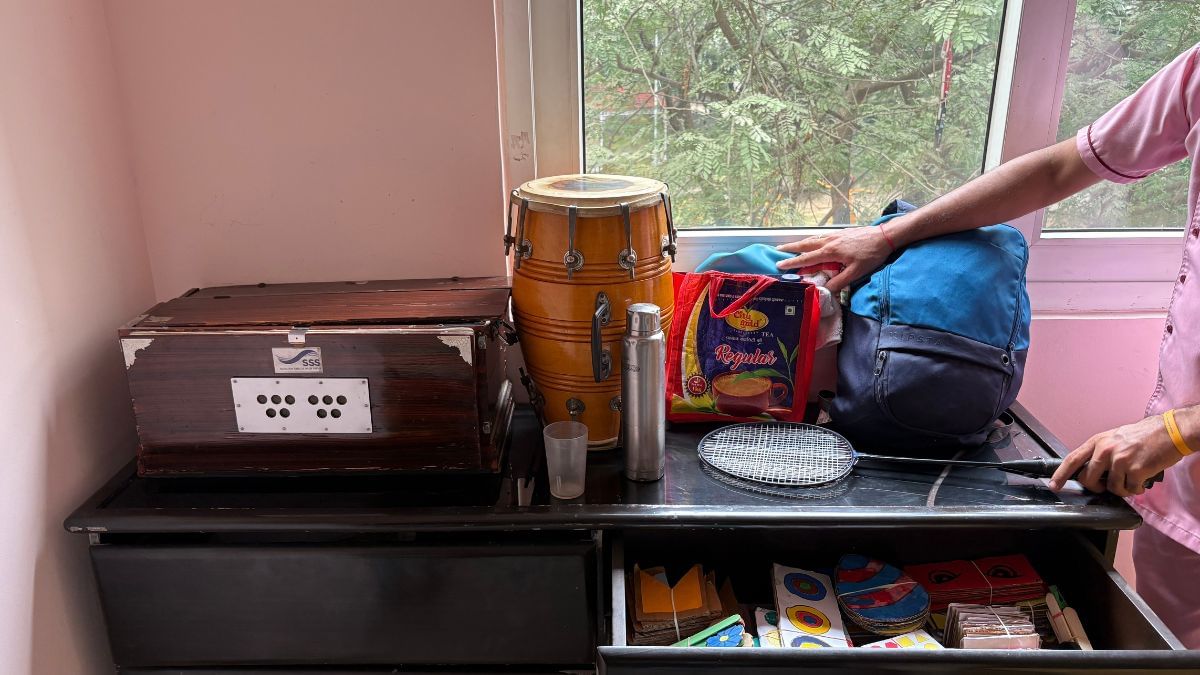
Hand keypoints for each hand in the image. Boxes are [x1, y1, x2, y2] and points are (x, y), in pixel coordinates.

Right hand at [775, 219, 897, 292]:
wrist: (884, 236)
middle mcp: (829, 241)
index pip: (807, 259)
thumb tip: (824, 290)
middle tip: (778, 250)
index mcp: (831, 252)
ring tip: (791, 246)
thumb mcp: (856, 272)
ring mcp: (835, 235)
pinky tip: (813, 242)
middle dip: (791, 248)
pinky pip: (821, 237)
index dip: (793, 263)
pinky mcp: (841, 233)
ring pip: (813, 239)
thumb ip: (839, 282)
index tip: (779, 264)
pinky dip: (812, 240)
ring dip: (800, 243)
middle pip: (805, 245)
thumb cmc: (871, 255)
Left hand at [1048, 415, 1183, 496]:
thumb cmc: (1145, 435)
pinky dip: (1135, 489)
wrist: (1170, 431)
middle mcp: (1105, 450)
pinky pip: (1129, 490)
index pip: (1073, 459)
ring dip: (1121, 489)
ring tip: (1131, 480)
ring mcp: (1120, 460)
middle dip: (1096, 487)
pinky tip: (1141, 481)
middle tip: (1108, 485)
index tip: (1054, 485)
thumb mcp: (1116, 438)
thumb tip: (1092, 470)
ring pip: (1110, 488)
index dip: (1061, 474)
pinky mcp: (1135, 469)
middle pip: (1088, 479)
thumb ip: (1101, 452)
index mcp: (1098, 441)